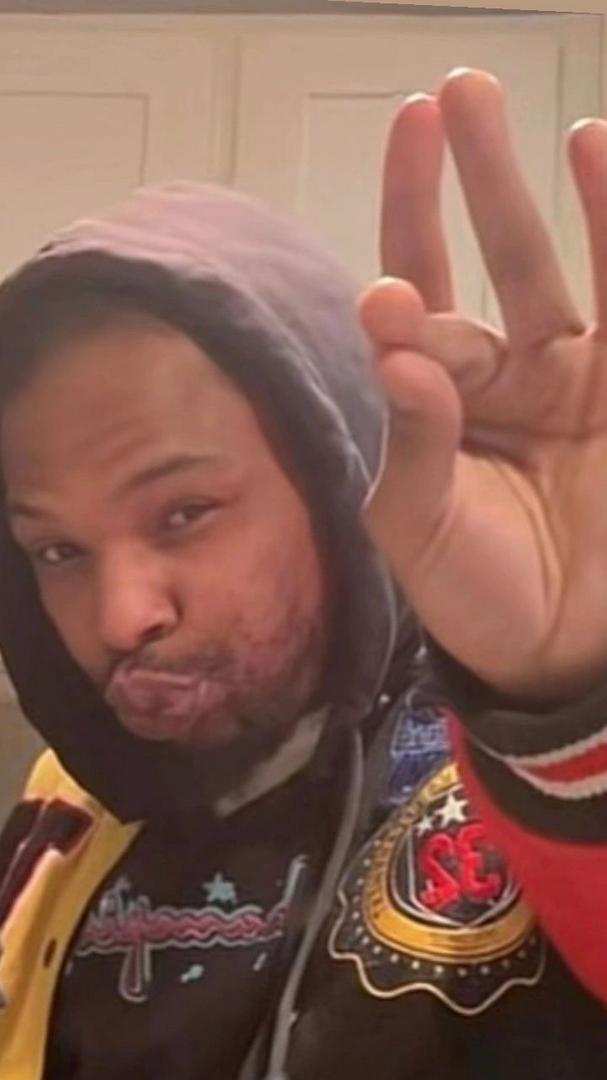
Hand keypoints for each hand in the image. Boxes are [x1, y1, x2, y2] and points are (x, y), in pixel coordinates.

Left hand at [361, 69, 606, 697]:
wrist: (553, 651)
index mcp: (441, 397)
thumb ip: (408, 432)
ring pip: (566, 273)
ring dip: (558, 200)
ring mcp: (576, 382)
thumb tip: (389, 319)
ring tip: (556, 124)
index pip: (420, 291)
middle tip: (459, 95)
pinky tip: (606, 168)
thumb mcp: (417, 523)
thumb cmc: (470, 592)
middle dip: (478, 180)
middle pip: (492, 258)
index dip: (411, 216)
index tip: (408, 135)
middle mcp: (508, 374)